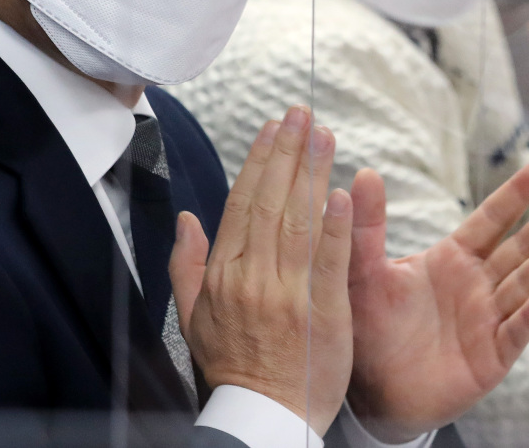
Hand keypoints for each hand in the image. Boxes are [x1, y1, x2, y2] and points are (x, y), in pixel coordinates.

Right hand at [169, 107, 352, 434]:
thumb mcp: (192, 318)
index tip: (274, 126)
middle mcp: (253, 277)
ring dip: (312, 173)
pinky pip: (328, 261)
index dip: (259, 160)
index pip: (242, 203)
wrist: (262, 416)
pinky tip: (343, 192)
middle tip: (302, 113)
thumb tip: (185, 218)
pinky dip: (335, 226)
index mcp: (223, 274)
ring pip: (299, 221)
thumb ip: (187, 264)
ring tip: (324, 134)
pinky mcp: (322, 311)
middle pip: (271, 202)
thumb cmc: (232, 365)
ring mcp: (288, 293)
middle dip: (288, 152)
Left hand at [346, 157, 528, 442]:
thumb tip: (365, 173)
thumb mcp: (364, 273)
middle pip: (520, 247)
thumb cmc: (371, 328)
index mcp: (454, 258)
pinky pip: (514, 333)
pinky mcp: (491, 358)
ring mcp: (489, 320)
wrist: (371, 392)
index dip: (519, 192)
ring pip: (525, 284)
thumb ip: (366, 227)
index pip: (493, 218)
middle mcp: (479, 284)